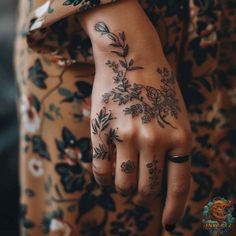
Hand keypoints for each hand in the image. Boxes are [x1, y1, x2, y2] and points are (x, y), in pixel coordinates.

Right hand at [79, 0, 191, 230]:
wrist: (132, 57)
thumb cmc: (158, 87)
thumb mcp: (177, 116)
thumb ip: (173, 147)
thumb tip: (161, 180)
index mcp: (180, 137)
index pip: (178, 186)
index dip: (173, 209)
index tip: (168, 224)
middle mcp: (154, 140)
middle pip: (146, 188)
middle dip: (141, 192)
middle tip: (136, 186)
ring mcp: (126, 135)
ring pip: (122, 183)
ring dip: (122, 187)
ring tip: (121, 179)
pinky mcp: (102, 129)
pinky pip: (100, 169)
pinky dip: (102, 178)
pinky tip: (104, 174)